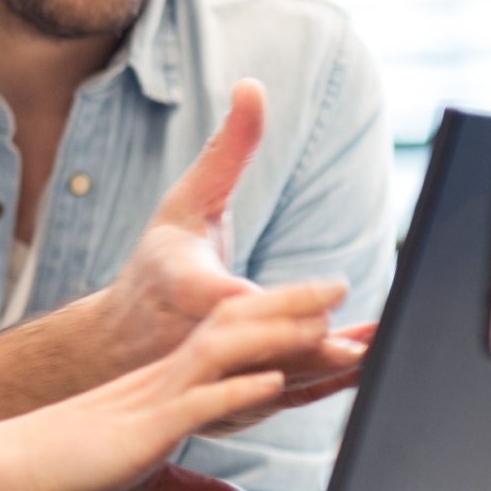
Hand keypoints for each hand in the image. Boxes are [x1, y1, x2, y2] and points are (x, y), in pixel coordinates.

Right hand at [0, 281, 344, 490]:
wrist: (13, 463)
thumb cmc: (76, 466)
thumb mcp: (151, 476)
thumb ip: (202, 490)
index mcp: (173, 380)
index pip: (237, 339)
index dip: (284, 322)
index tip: (335, 313)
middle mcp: (168, 375)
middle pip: (237, 327)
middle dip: (295, 307)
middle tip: (345, 287)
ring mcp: (156, 397)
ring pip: (224, 353)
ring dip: (278, 337)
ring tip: (327, 325)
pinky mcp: (145, 428)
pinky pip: (197, 403)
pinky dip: (237, 390)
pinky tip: (273, 382)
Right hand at [94, 79, 369, 432]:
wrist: (115, 343)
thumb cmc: (158, 266)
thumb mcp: (186, 201)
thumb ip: (227, 148)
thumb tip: (253, 86)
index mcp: (184, 288)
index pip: (235, 299)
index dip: (281, 301)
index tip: (331, 292)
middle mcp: (195, 339)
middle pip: (259, 346)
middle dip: (311, 346)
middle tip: (361, 342)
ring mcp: (213, 379)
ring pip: (274, 381)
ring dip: (326, 375)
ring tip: (375, 360)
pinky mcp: (230, 405)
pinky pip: (279, 400)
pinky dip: (320, 389)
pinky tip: (363, 376)